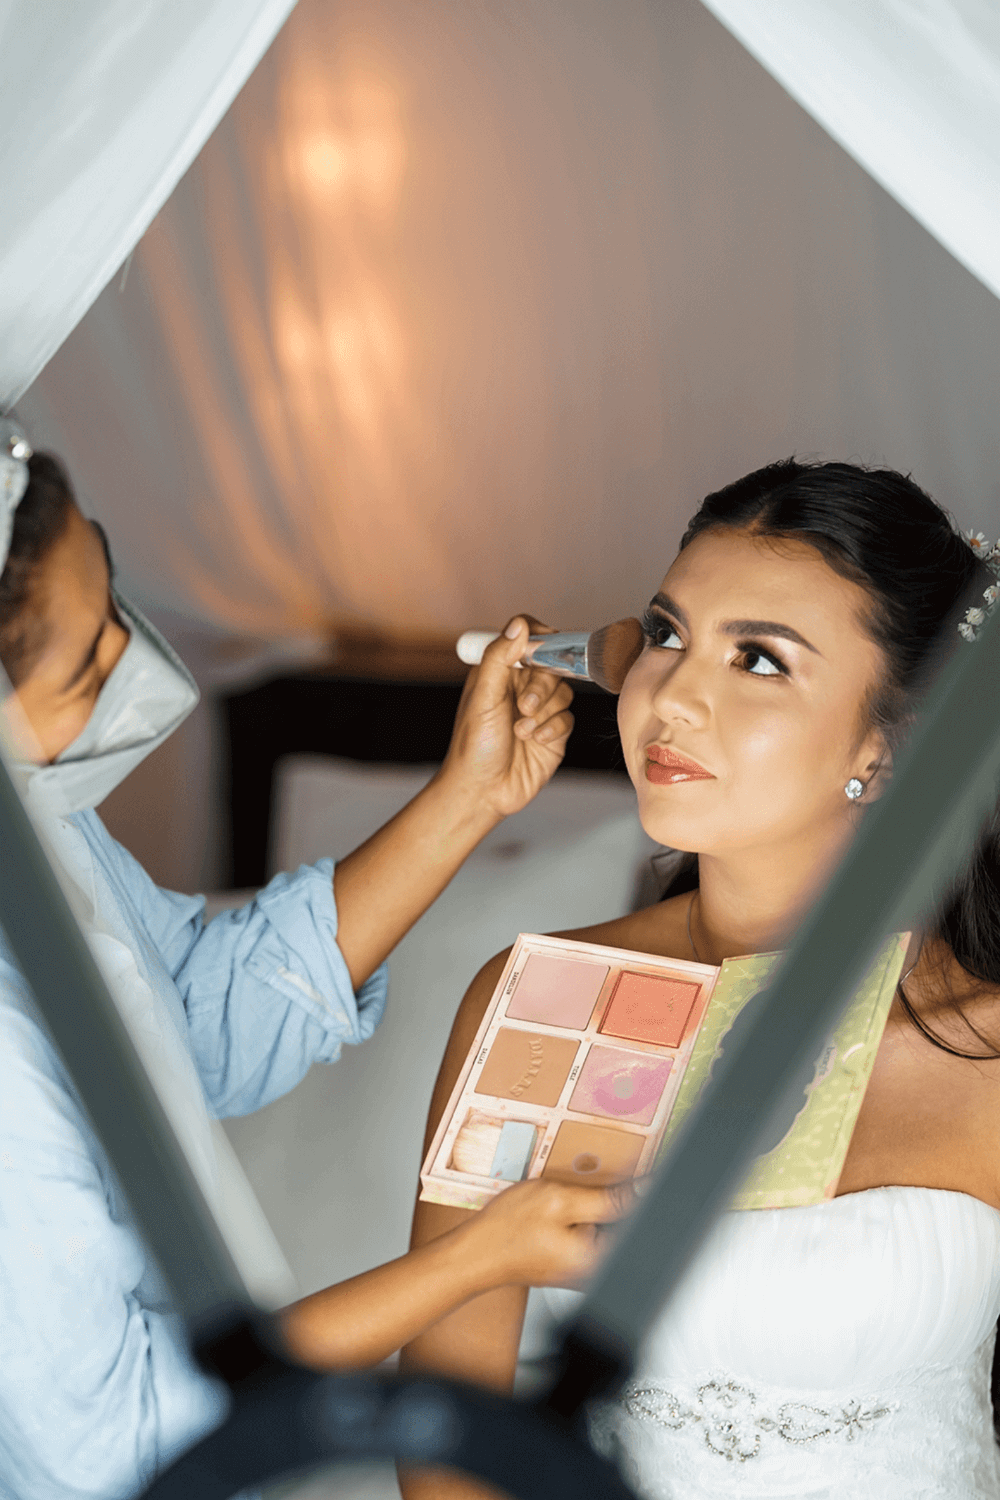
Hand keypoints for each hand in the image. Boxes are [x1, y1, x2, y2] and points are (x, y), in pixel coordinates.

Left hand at [437, 616, 574, 821]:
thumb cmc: (473, 746)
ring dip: (544, 712)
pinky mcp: (553, 732)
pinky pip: (568, 718)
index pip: (527, 639)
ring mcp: (539, 710)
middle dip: (542, 687)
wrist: (484, 791)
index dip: (540, 641)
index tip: (543, 652)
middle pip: (552, 666)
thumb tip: (519, 624)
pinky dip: (553, 729)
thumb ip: (500, 658)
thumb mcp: (483, 697)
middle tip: (524, 707)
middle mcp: (520, 688)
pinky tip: (534, 740)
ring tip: (521, 730)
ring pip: (564, 692)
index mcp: (499, 673)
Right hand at [459, 1177, 636, 1290]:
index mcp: (601, 1257)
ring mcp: (585, 1267)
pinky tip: (560, 1207)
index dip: (641, 1188)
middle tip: (583, 1184)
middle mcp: (597, 1268)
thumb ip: (608, 1198)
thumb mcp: (560, 1201)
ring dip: (596, 1203)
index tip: (636, 1166)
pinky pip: (590, 1232)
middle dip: (615, 1195)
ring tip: (566, 1196)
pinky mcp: (573, 1262)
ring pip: (606, 1225)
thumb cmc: (508, 1230)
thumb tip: (645, 1191)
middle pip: (626, 1223)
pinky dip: (582, 1214)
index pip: (641, 1217)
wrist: (475, 1253)